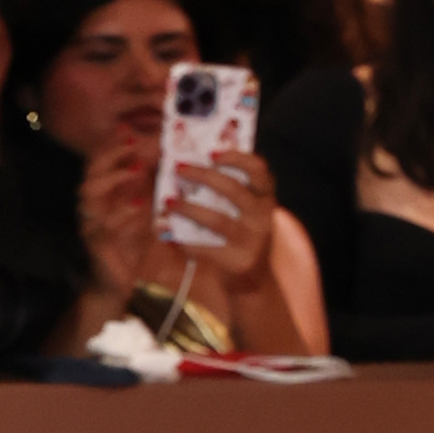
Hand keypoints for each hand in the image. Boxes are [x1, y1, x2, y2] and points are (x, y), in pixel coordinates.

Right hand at [71, 132, 162, 316]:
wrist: (117, 282)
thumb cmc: (129, 244)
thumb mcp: (142, 211)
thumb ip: (146, 188)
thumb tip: (161, 159)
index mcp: (100, 195)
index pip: (99, 162)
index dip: (111, 145)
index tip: (128, 130)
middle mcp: (90, 205)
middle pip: (91, 172)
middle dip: (110, 155)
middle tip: (132, 145)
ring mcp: (90, 223)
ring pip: (90, 194)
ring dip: (114, 179)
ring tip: (135, 170)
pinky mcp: (96, 243)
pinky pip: (106, 226)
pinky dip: (123, 215)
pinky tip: (140, 207)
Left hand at [151, 138, 288, 334]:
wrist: (253, 279)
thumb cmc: (240, 234)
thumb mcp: (245, 211)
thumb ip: (227, 189)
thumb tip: (184, 167)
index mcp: (265, 198)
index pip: (259, 170)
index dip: (236, 158)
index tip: (211, 153)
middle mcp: (263, 217)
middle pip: (233, 190)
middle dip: (202, 175)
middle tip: (178, 168)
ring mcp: (252, 241)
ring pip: (217, 219)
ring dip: (187, 208)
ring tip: (168, 202)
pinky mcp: (239, 261)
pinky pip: (206, 248)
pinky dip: (185, 241)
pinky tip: (172, 234)